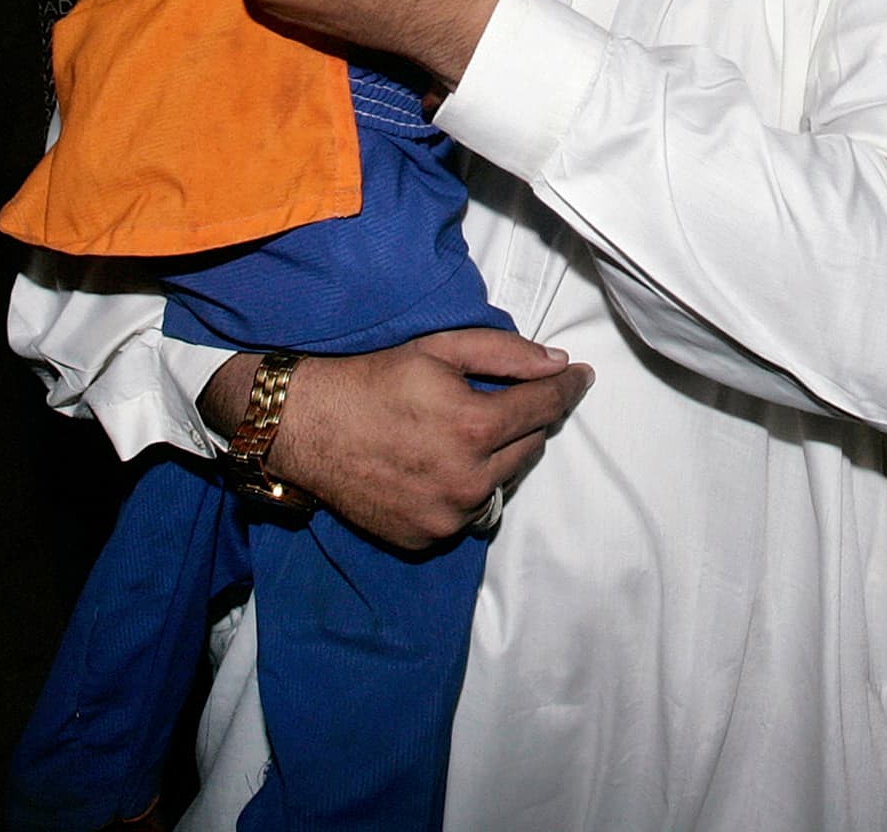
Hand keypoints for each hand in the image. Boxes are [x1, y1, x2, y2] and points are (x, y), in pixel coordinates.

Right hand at [201, 329, 594, 548]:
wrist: (304, 427)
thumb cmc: (373, 379)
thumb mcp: (440, 349)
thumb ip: (507, 354)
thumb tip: (558, 364)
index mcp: (475, 427)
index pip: (546, 406)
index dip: (569, 387)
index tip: (581, 377)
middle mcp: (468, 479)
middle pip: (531, 445)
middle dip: (528, 419)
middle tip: (504, 400)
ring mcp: (447, 515)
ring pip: (504, 481)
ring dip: (499, 456)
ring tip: (464, 433)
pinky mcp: (426, 537)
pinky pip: (470, 511)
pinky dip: (467, 488)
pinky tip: (439, 464)